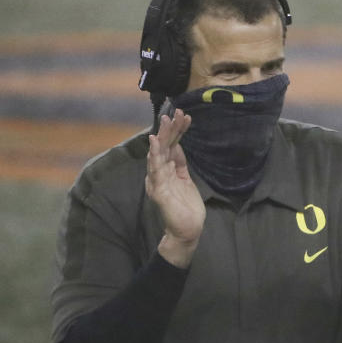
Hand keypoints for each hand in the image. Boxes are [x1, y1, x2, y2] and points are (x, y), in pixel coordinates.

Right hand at [146, 111, 205, 266]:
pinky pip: (155, 170)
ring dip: (163, 136)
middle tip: (175, 112)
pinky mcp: (158, 190)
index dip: (177, 131)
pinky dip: (154, 155)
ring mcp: (157, 181)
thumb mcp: (184, 179)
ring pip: (158, 154)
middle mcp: (158, 173)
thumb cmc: (186, 207)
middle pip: (163, 146)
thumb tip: (177, 145)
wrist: (187, 230)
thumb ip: (179, 163)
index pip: (171, 146)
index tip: (185, 116)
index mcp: (166, 170)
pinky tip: (155, 142)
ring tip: (167, 121)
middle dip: (169, 129)